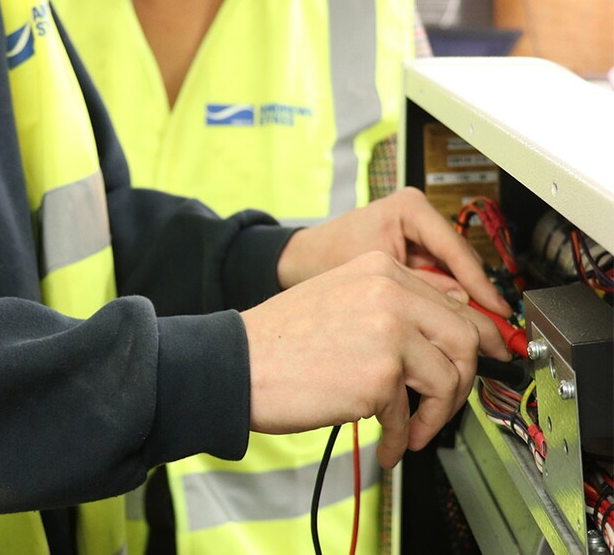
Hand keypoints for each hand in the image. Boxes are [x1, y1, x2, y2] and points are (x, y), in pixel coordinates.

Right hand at [242, 250, 487, 466]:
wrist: (240, 362)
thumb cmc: (285, 338)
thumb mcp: (343, 297)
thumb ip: (392, 304)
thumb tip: (449, 330)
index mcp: (381, 267)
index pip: (451, 303)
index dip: (469, 343)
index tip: (472, 367)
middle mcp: (389, 291)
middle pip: (464, 337)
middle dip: (461, 381)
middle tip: (440, 406)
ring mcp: (388, 330)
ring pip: (449, 378)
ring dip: (435, 416)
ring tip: (412, 431)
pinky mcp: (380, 374)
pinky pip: (410, 415)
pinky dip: (400, 438)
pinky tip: (386, 445)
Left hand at [276, 187, 511, 330]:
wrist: (299, 261)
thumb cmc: (324, 258)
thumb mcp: (375, 275)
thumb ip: (420, 288)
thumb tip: (465, 308)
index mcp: (410, 209)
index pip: (456, 250)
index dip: (481, 285)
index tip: (499, 311)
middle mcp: (419, 218)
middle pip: (461, 265)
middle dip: (476, 302)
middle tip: (494, 337)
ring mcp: (417, 236)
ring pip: (454, 278)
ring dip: (462, 309)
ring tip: (477, 341)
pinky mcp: (414, 255)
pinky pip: (439, 283)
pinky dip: (444, 307)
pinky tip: (451, 334)